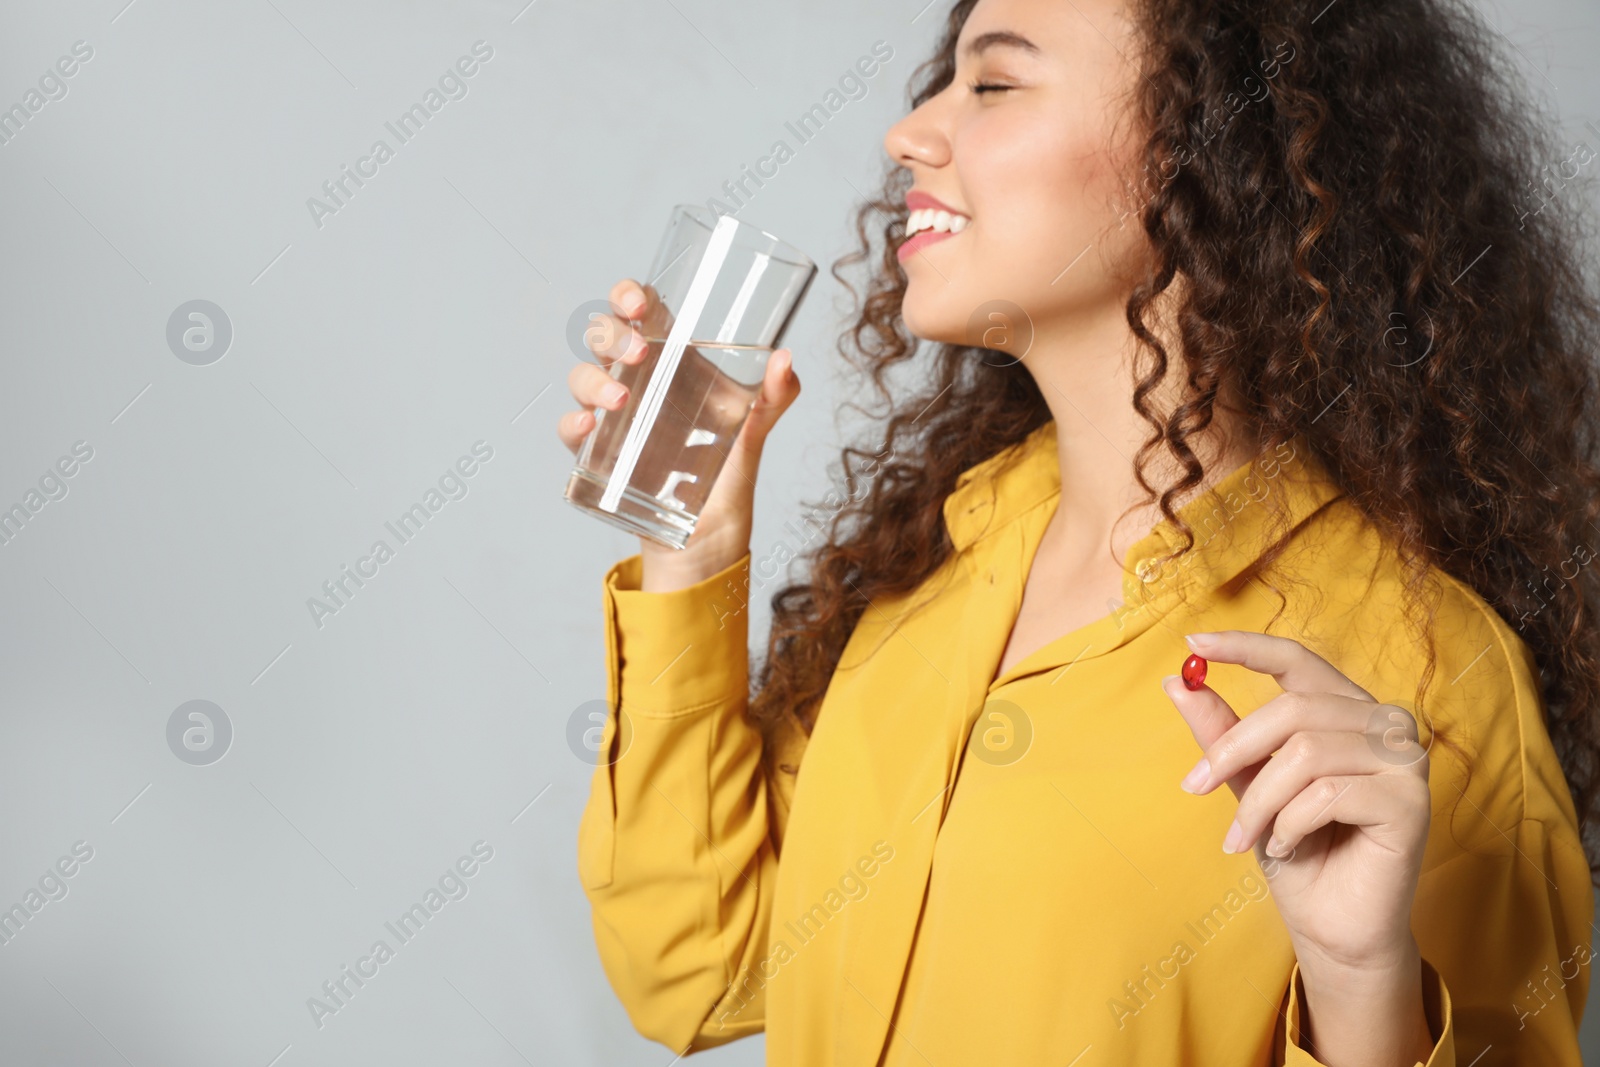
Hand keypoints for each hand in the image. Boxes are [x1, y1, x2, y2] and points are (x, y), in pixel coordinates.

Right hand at [557, 277, 801, 591]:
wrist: (709, 536)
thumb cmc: (729, 472)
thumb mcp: (755, 430)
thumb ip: (775, 395)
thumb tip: (785, 359)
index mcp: (673, 360)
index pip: (640, 310)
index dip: (629, 294)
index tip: (638, 303)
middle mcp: (640, 381)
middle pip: (604, 336)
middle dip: (610, 335)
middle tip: (637, 354)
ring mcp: (616, 417)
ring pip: (583, 377)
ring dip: (592, 380)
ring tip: (620, 401)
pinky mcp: (601, 454)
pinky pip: (572, 431)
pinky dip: (571, 423)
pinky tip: (587, 426)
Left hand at [1160, 630, 1431, 974]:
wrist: (1333, 925)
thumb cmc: (1297, 849)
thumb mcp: (1247, 783)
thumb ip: (1222, 732)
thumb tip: (1177, 682)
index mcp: (1346, 709)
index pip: (1298, 659)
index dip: (1245, 647)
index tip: (1191, 644)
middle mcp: (1385, 724)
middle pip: (1294, 710)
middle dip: (1232, 751)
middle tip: (1193, 786)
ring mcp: (1405, 760)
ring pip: (1306, 754)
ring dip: (1260, 802)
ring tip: (1247, 835)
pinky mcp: (1412, 801)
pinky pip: (1328, 794)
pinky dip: (1292, 823)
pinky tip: (1288, 844)